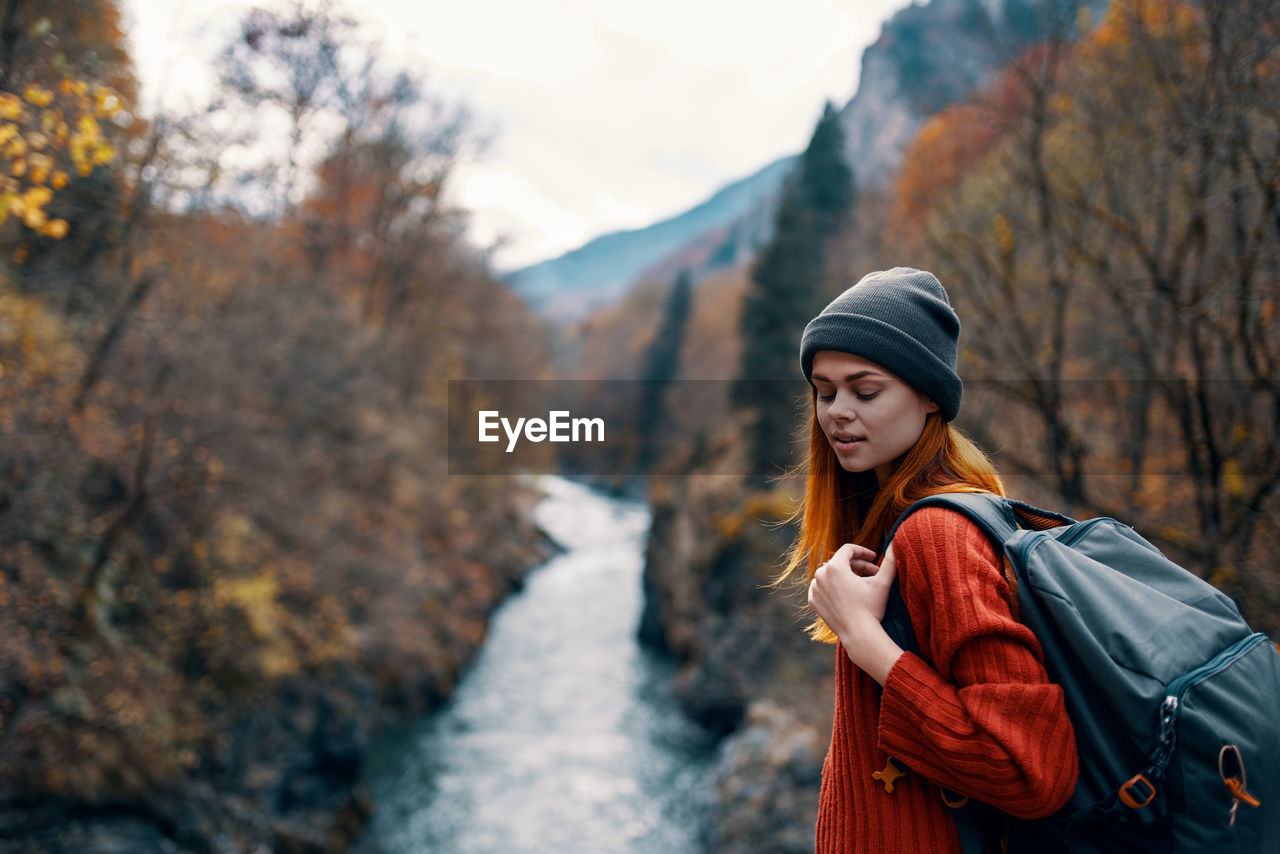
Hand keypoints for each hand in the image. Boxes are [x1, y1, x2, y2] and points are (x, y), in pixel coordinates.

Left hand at [808, 543, 902, 684]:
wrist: (859, 635)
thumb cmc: (871, 608)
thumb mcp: (882, 583)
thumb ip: (890, 561)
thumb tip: (896, 543)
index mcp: (835, 566)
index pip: (848, 549)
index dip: (863, 551)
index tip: (874, 558)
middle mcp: (820, 575)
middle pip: (840, 562)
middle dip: (857, 565)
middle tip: (873, 573)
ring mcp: (815, 588)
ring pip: (830, 574)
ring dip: (845, 575)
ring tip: (860, 583)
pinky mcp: (813, 601)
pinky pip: (822, 587)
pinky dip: (832, 586)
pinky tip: (845, 591)